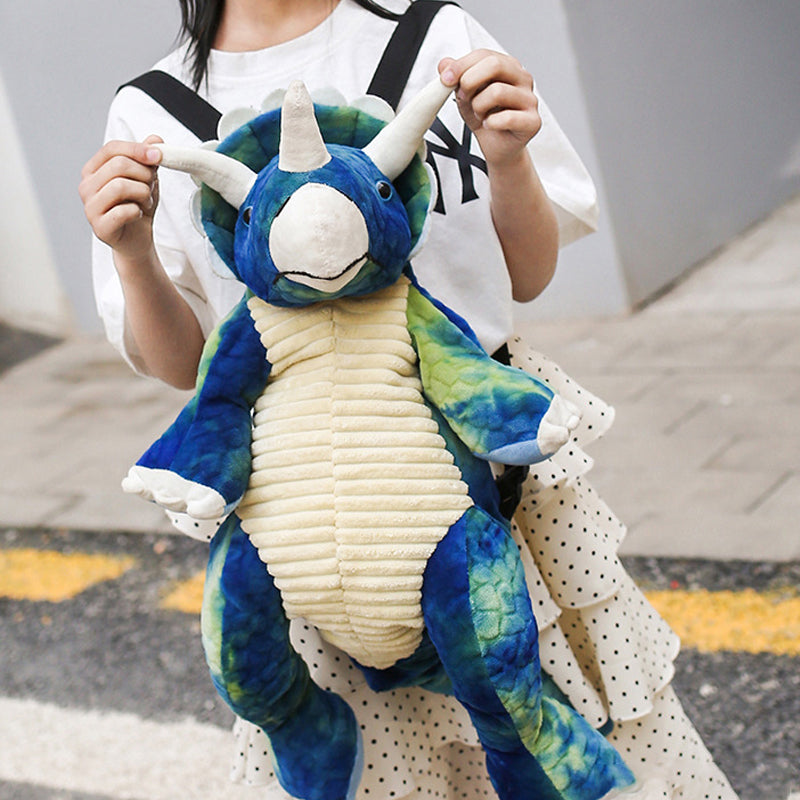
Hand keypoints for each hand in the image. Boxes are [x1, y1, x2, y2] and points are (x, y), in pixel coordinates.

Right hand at [79, 135, 162, 260]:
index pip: (112, 148)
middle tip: (151, 186)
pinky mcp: (99, 227)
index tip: (158, 155)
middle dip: (144, 174)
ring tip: (145, 201)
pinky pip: (123, 211)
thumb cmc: (138, 206)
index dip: (137, 149)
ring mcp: (90, 207)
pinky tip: (138, 214)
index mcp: (94, 170)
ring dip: (143, 192)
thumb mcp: (146, 179)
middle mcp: (86, 186)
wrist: (138, 240)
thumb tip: (156, 140)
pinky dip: (137, 211)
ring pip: (120, 186)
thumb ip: (148, 159)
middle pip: (118, 165)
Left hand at [438, 50, 540, 167]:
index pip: (484, 54)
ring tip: (479, 114)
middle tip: (463, 97)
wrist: (497, 147)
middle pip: (495, 65)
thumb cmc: (484, 118)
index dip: (461, 65)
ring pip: (497, 91)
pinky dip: (491, 123)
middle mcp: (522, 78)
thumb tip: (444, 64)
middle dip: (470, 81)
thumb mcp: (465, 95)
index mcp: (507, 66)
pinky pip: (507, 117)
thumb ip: (456, 77)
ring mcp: (530, 99)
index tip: (445, 79)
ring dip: (479, 106)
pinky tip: (489, 125)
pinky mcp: (533, 121)